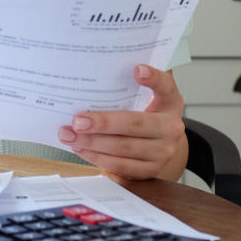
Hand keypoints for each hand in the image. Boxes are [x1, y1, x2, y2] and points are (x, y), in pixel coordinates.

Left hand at [57, 64, 187, 181]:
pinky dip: (98, 158)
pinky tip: (81, 149)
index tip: (136, 69)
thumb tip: (91, 83)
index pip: (166, 86)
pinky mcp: (150, 171)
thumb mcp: (146, 98)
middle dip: (103, 123)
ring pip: (124, 148)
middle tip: (77, 121)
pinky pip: (121, 166)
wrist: (161, 145)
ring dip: (93, 143)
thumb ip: (127, 88)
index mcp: (169, 102)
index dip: (153, 78)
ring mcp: (163, 152)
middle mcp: (170, 128)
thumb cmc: (146, 115)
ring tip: (70, 136)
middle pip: (135, 124)